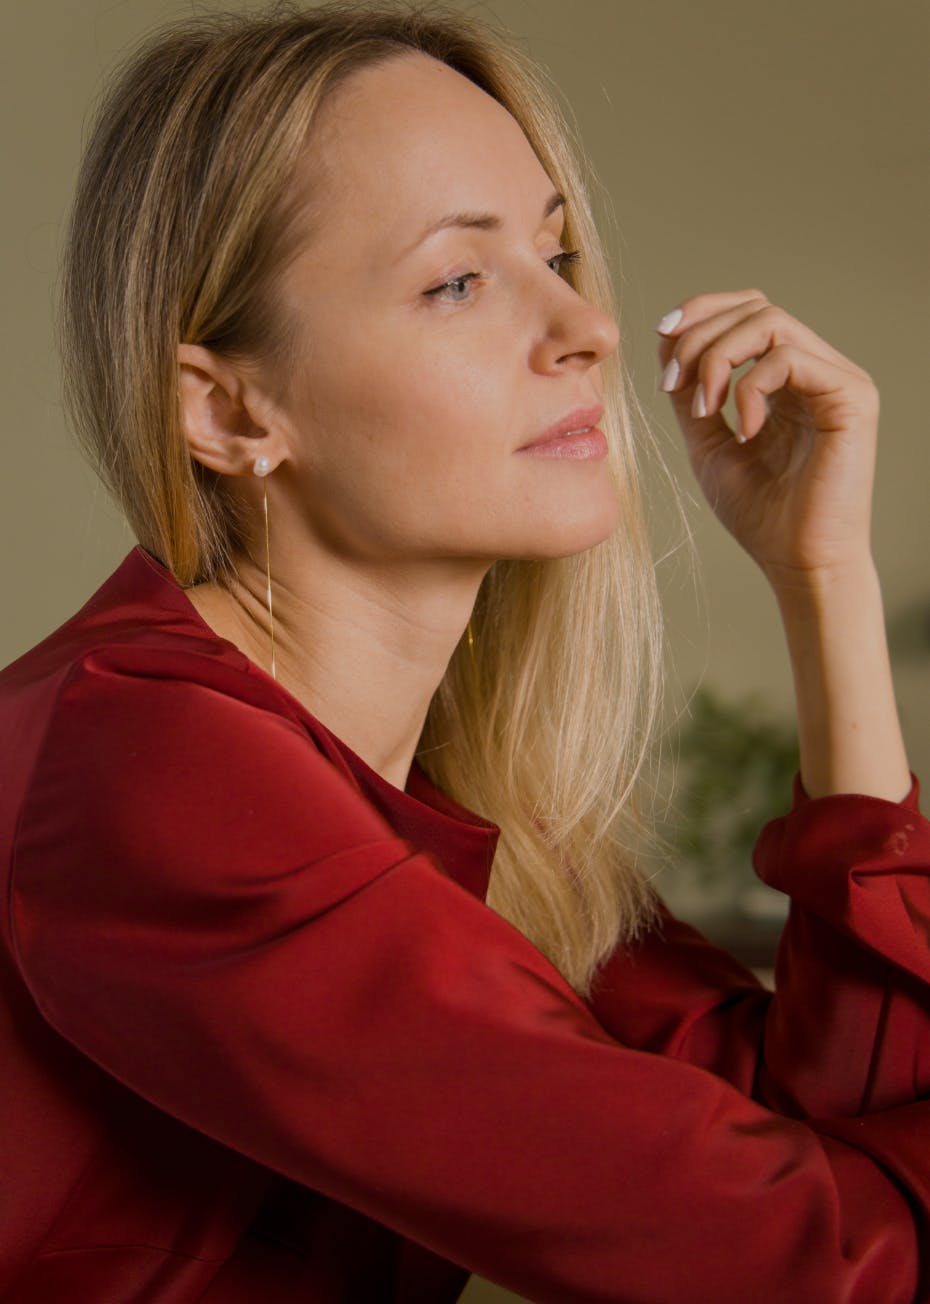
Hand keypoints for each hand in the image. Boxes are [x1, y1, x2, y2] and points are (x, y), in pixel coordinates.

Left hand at [656, 290, 879, 586]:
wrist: (797, 564)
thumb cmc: (761, 515)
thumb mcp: (709, 445)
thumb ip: (693, 395)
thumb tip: (667, 343)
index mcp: (787, 379)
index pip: (747, 311)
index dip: (701, 312)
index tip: (661, 339)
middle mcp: (817, 370)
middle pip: (755, 305)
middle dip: (700, 333)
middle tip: (672, 382)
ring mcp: (837, 379)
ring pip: (771, 319)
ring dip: (719, 355)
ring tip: (706, 407)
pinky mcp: (851, 397)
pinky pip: (789, 358)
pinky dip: (751, 388)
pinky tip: (746, 432)